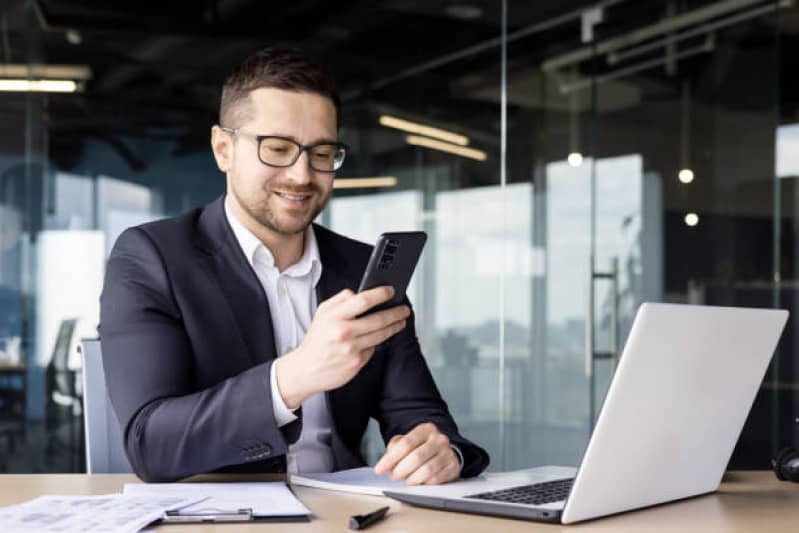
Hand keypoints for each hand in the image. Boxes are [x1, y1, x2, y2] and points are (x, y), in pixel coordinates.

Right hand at [274, 286, 409, 408]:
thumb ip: (340, 300)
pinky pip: (373, 349)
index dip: (381, 294)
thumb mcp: (322, 313)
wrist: (306, 369)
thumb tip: (360, 293)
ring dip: (394, 326)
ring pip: (381, 334)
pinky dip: (375, 343)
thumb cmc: (316, 340)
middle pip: (378, 319)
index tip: (390, 291)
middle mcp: (344, 332)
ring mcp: (351, 349)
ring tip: (400, 322)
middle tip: (404, 309)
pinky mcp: (357, 362)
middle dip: (396, 313)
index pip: (363, 300)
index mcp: (334, 317)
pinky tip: (375, 339)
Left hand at [374, 422, 459, 484]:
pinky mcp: (453, 467)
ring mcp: (448, 453)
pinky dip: (425, 483)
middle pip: (416, 457)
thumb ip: (395, 447)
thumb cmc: (421, 447)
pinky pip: (436, 479)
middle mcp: (439, 439)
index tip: (379, 469)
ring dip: (412, 479)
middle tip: (394, 476)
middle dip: (401, 470)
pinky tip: (419, 482)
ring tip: (406, 480)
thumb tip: (387, 461)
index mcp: (426, 429)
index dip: (390, 459)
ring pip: (427, 470)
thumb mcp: (407, 441)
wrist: (443, 451)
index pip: (406, 443)